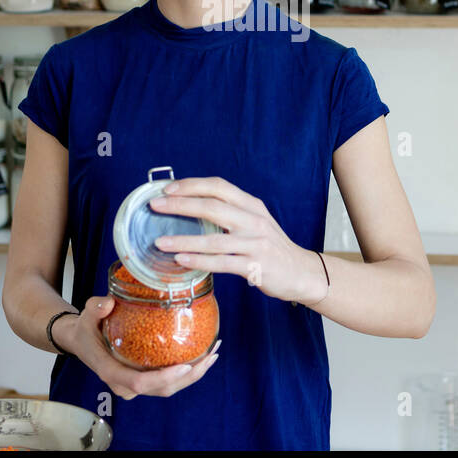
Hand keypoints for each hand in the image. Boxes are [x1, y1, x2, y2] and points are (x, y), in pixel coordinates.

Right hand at [53, 295, 219, 398]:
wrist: (81, 340)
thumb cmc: (86, 328)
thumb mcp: (87, 315)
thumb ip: (95, 309)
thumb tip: (107, 303)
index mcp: (111, 372)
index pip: (140, 383)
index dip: (164, 379)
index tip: (186, 367)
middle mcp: (125, 385)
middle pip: (162, 389)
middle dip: (190, 377)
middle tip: (210, 356)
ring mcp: (136, 386)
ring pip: (169, 388)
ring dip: (194, 375)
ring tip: (213, 354)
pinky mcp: (145, 379)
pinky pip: (169, 381)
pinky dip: (188, 371)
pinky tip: (203, 354)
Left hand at [150, 176, 327, 304]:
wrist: (301, 272)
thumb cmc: (271, 247)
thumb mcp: (255, 221)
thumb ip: (231, 213)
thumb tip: (191, 206)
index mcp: (251, 205)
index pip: (219, 187)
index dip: (191, 185)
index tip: (167, 189)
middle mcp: (254, 220)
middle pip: (213, 207)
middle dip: (180, 205)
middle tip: (155, 206)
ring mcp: (256, 243)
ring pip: (214, 238)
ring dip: (183, 239)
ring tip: (160, 242)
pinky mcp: (255, 266)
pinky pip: (222, 263)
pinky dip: (199, 261)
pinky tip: (181, 261)